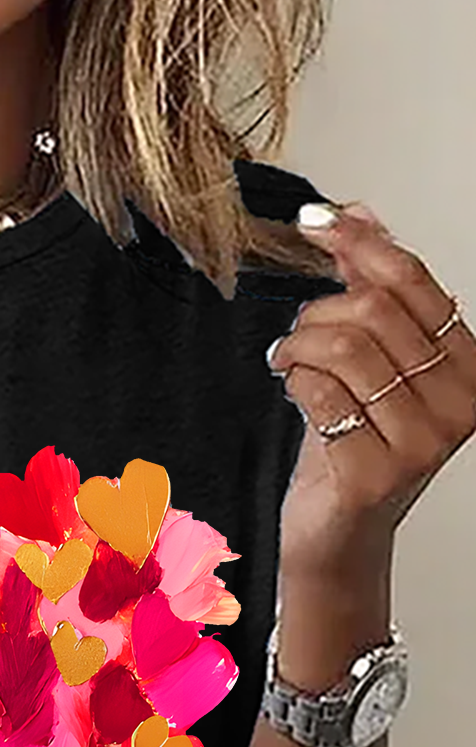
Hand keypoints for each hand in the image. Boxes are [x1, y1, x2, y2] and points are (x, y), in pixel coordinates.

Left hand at [266, 200, 475, 584]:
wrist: (338, 533)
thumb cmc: (354, 447)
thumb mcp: (369, 362)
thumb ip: (370, 290)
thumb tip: (360, 212)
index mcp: (468, 366)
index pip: (414, 282)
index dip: (360, 243)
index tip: (317, 221)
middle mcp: (460, 402)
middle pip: (374, 311)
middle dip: (317, 313)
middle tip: (296, 336)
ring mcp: (424, 440)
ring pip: (345, 347)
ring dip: (299, 346)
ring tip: (288, 362)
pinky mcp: (377, 471)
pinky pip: (321, 391)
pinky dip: (295, 382)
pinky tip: (294, 392)